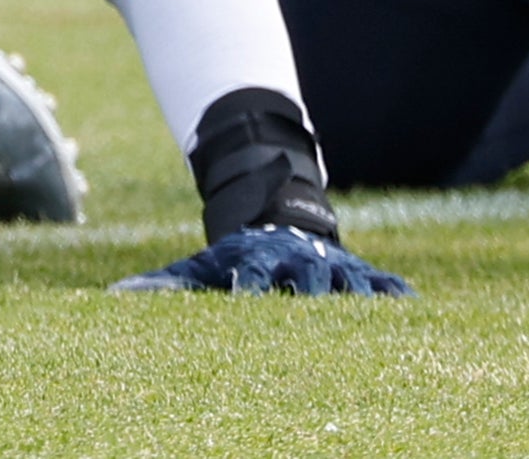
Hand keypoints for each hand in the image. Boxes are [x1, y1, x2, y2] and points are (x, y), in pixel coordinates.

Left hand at [110, 226, 412, 296]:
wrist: (281, 217)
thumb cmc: (237, 255)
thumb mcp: (202, 263)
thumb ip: (167, 282)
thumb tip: (117, 297)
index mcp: (259, 260)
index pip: (254, 272)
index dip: (249, 280)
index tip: (244, 291)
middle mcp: (300, 260)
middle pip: (308, 278)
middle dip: (311, 291)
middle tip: (312, 304)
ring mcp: (335, 266)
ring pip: (350, 282)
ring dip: (356, 294)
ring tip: (364, 310)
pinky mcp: (364, 272)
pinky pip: (387, 283)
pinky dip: (398, 292)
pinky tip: (411, 305)